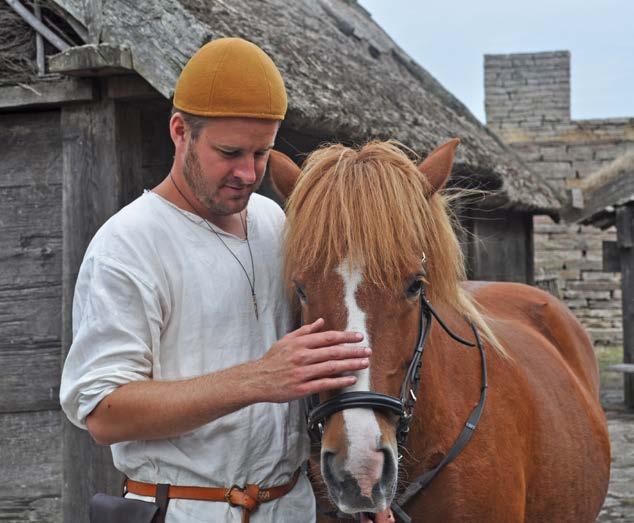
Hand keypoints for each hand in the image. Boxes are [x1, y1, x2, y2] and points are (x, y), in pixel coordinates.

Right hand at [254, 318, 370, 402]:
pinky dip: (339, 381)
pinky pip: (324, 383)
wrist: (257, 379)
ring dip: (350, 365)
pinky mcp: (302, 388)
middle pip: (333, 352)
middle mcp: (302, 356)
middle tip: (367, 351)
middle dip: (353, 351)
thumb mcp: (286, 340)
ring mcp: (302, 373)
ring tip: (364, 363)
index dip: (345, 337)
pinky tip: (351, 379)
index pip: (328, 337)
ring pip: (331, 367)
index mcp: (300, 343)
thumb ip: (305, 331)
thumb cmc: (273, 360)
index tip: (359, 337)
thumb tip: (321, 321)